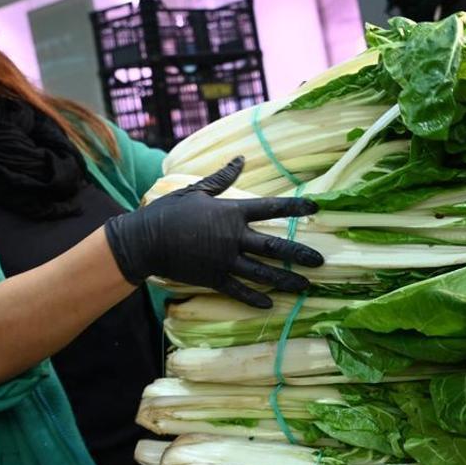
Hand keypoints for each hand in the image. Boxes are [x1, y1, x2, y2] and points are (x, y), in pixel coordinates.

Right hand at [103, 156, 323, 307]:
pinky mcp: (213, 278)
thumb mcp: (197, 190)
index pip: (271, 208)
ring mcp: (224, 261)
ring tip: (305, 285)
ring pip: (262, 272)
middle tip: (321, 261)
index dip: (295, 208)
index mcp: (231, 213)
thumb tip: (241, 159)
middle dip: (299, 253)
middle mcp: (233, 238)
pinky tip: (270, 304)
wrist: (144, 240)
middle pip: (274, 246)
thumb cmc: (169, 211)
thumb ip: (222, 178)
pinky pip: (238, 291)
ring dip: (285, 279)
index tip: (316, 208)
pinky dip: (254, 299)